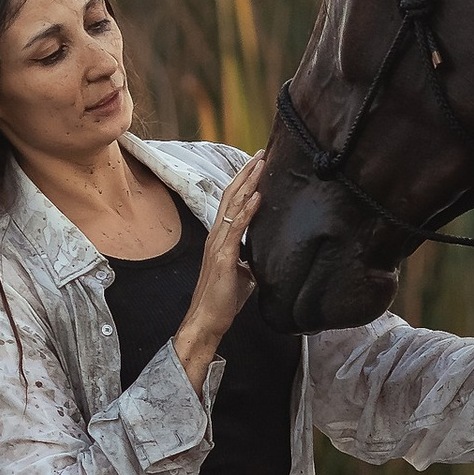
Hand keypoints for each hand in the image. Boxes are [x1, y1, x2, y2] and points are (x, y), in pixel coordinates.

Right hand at [175, 153, 264, 382]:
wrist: (207, 321)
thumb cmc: (223, 300)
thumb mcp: (243, 274)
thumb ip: (251, 259)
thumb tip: (266, 255)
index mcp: (221, 238)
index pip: (233, 203)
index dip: (245, 183)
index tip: (259, 165)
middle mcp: (217, 236)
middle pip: (231, 196)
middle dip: (247, 173)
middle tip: (261, 153)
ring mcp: (219, 245)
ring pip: (232, 206)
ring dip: (248, 183)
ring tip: (261, 164)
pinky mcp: (224, 258)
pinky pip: (236, 229)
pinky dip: (247, 211)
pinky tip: (258, 197)